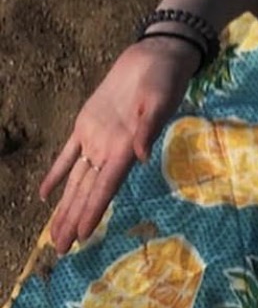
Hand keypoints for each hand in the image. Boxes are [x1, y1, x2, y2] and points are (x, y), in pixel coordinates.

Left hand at [39, 36, 198, 254]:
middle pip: (87, 192)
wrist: (155, 58)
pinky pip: (68, 155)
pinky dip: (56, 174)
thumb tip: (142, 157)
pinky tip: (44, 194)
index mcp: (124, 148)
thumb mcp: (159, 100)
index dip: (93, 211)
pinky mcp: (87, 124)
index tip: (82, 236)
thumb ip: (149, 127)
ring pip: (77, 180)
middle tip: (60, 250)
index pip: (106, 187)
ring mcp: (97, 139)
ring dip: (66, 207)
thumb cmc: (163, 78)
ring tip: (55, 234)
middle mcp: (109, 150)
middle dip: (74, 220)